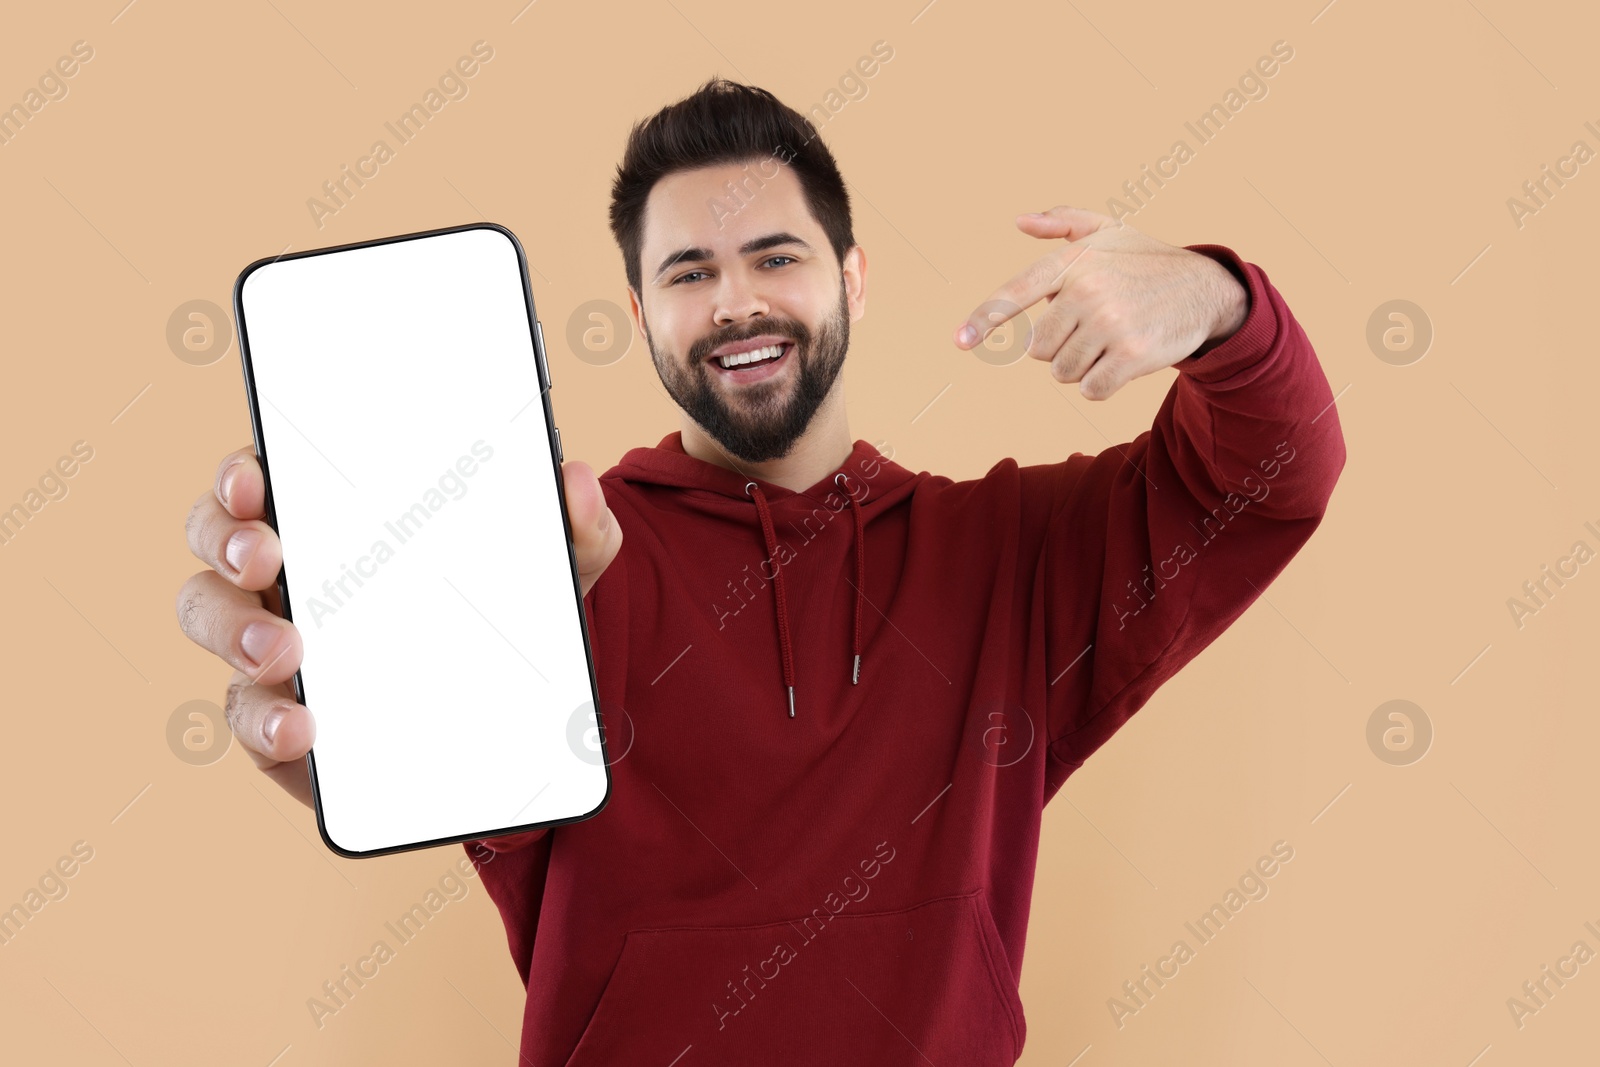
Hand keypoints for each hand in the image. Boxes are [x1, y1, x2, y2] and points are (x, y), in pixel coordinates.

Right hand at [176, 447, 622, 810]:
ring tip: (284, 654)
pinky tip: (300, 729)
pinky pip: (250, 717)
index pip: (267, 473)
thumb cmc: (506, 604)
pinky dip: (265, 723)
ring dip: (236, 634)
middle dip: (229, 544)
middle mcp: (290, 570)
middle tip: (267, 560)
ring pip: (217, 624)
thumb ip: (573, 524)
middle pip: (219, 540)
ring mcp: (275, 644)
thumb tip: (580, 482)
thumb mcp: (554, 565)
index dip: (244, 471)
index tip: (255, 479)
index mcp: (338, 511)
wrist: (516, 714)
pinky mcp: (282, 718)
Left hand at [953, 205, 1248, 399]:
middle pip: (1038, 349)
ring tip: (1111, 341)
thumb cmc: (1147, 261)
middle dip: (1060, 346)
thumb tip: (1021, 221)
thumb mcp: (1109, 230)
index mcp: (1074, 262)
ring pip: (1062, 372)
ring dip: (1081, 366)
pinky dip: (1101, 385)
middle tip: (1094, 328)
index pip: (1016, 294)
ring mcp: (1109, 324)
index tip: (960, 342)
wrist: (1206, 290)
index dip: (985, 320)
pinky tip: (1122, 363)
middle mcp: (1087, 291)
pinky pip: (1091, 389)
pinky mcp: (1131, 356)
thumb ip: (1063, 222)